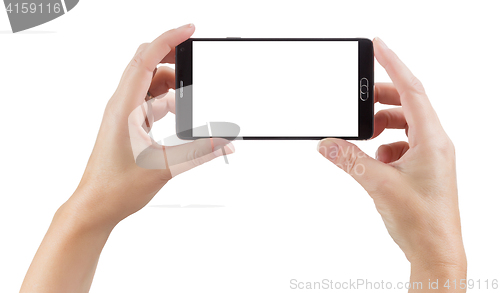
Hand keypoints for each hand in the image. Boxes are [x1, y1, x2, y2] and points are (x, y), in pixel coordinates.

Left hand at [20, 24, 233, 292]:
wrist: (95, 205)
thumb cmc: (117, 187)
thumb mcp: (166, 167)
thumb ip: (201, 152)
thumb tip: (227, 142)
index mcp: (125, 107)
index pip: (146, 60)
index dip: (168, 40)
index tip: (189, 30)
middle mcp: (121, 104)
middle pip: (145, 63)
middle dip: (171, 55)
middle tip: (194, 57)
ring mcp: (123, 113)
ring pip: (147, 81)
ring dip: (169, 82)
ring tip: (190, 97)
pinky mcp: (127, 123)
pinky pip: (147, 99)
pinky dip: (164, 98)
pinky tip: (177, 111)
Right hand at [317, 38, 465, 289]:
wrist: (436, 252)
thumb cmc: (422, 221)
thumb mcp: (378, 185)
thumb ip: (349, 160)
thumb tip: (327, 143)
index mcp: (432, 140)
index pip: (412, 89)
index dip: (393, 64)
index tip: (378, 46)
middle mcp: (435, 144)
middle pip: (407, 105)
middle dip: (380, 100)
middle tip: (357, 102)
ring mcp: (431, 157)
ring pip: (404, 126)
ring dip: (381, 127)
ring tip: (364, 139)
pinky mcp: (423, 169)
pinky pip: (402, 145)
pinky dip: (384, 147)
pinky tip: (375, 163)